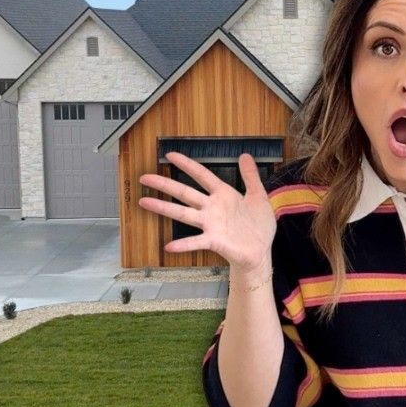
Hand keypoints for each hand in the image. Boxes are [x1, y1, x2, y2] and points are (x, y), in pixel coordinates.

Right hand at [136, 152, 275, 271]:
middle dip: (164, 185)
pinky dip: (183, 245)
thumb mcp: (258, 196)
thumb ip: (251, 176)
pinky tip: (169, 246)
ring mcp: (211, 224)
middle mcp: (212, 208)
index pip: (202, 175)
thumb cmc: (258, 226)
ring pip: (183, 213)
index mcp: (223, 195)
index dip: (187, 165)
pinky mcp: (214, 241)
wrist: (261, 251)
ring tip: (145, 202)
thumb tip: (245, 155)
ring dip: (164, 208)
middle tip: (145, 177)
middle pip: (185, 192)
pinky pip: (196, 242)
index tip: (170, 155)